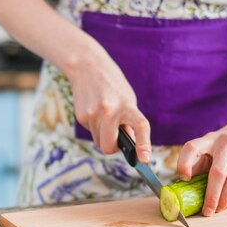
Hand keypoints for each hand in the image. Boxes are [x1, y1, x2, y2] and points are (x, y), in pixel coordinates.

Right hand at [67, 47, 151, 162]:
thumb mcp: (128, 101)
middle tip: (116, 138)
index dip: (143, 144)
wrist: (88, 67)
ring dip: (103, 135)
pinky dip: (95, 127)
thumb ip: (129, 123)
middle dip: (112, 147)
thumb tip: (129, 146)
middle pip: (108, 146)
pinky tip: (95, 111)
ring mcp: (93, 114)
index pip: (140, 126)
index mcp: (127, 106)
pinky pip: (91, 132)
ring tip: (104, 117)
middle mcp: (109, 110)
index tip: (145, 159)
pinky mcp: (81, 116)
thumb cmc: (113, 87)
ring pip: (98, 141)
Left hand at [177, 117, 226, 215]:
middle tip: (206, 211)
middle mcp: (225, 144)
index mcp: (209, 139)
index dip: (184, 163)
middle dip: (211, 195)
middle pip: (217, 172)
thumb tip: (184, 185)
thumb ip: (198, 163)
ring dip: (223, 199)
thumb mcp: (210, 145)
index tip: (184, 178)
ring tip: (216, 210)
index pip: (192, 148)